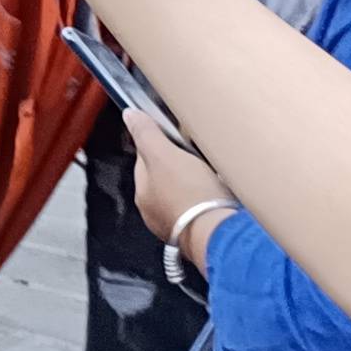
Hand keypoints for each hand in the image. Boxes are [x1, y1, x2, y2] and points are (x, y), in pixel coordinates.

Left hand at [127, 111, 223, 246]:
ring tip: (212, 176)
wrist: (219, 234)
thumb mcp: (164, 155)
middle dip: (181, 166)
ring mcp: (178, 225)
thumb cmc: (190, 196)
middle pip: (166, 178)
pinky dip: (209, 200)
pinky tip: (221, 195)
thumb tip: (129, 115)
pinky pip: (202, 209)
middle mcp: (156, 213)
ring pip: (185, 194)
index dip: (161, 145)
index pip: (146, 160)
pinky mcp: (200, 233)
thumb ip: (146, 135)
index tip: (177, 138)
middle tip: (198, 157)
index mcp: (143, 193)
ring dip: (197, 184)